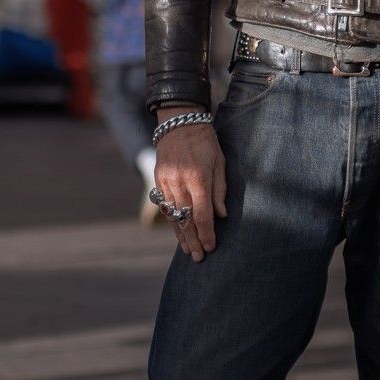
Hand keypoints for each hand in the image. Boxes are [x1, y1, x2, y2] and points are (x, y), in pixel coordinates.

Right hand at [153, 116, 227, 262]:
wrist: (179, 122)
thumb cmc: (206, 142)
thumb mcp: (219, 162)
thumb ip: (220, 190)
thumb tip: (221, 216)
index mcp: (198, 178)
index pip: (202, 214)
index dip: (207, 234)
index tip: (211, 247)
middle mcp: (179, 183)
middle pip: (185, 220)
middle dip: (193, 241)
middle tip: (199, 258)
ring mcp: (166, 182)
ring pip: (172, 215)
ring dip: (180, 235)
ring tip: (188, 250)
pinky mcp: (158, 180)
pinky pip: (164, 205)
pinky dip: (171, 220)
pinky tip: (177, 232)